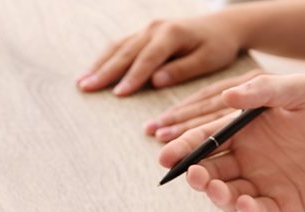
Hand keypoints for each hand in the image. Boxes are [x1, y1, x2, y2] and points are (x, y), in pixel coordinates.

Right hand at [76, 14, 243, 95]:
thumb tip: (155, 81)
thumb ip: (181, 70)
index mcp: (171, 34)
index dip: (132, 77)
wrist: (222, 25)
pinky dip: (105, 58)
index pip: (148, 58)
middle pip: (126, 52)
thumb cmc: (218, 45)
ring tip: (82, 82)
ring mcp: (147, 29)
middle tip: (86, 88)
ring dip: (99, 65)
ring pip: (118, 47)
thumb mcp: (208, 59)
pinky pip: (121, 45)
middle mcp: (155, 28)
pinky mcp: (144, 33)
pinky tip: (94, 71)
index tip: (118, 93)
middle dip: (104, 71)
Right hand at [158, 74, 304, 211]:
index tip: (169, 153)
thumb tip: (231, 95)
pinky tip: (246, 204)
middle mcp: (250, 156)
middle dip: (195, 174)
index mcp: (247, 128)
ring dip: (216, 194)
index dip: (186, 147)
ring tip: (218, 189)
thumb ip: (264, 91)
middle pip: (210, 169)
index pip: (208, 138)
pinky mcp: (281, 204)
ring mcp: (264, 181)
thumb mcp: (302, 89)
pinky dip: (247, 211)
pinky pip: (256, 211)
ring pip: (226, 193)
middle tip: (193, 175)